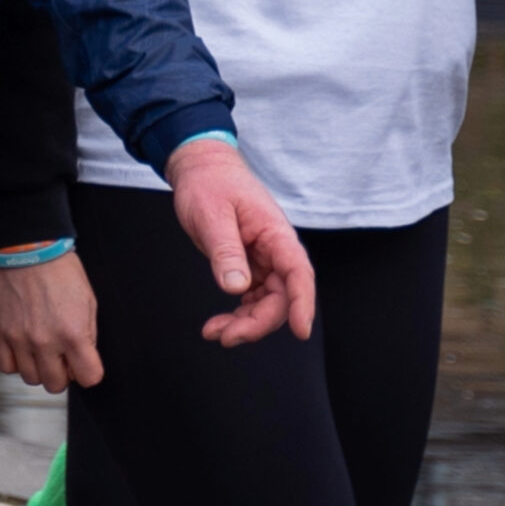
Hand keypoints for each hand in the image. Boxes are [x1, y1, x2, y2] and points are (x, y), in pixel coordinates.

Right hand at [0, 249, 102, 392]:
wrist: (28, 248)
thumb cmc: (61, 271)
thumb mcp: (89, 302)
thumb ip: (87, 336)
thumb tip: (82, 359)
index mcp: (73, 334)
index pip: (89, 378)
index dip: (88, 371)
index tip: (83, 362)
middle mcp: (45, 342)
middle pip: (56, 384)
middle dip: (62, 373)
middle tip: (61, 355)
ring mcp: (19, 338)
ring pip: (30, 378)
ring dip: (38, 368)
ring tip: (40, 349)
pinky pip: (6, 366)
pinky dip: (15, 362)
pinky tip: (22, 347)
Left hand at [164, 137, 315, 345]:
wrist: (201, 168)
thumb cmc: (209, 183)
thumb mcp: (211, 214)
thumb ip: (225, 250)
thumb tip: (236, 287)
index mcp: (275, 234)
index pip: (298, 273)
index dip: (303, 304)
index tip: (301, 331)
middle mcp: (276, 251)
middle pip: (282, 297)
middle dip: (258, 323)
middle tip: (226, 337)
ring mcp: (264, 261)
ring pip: (267, 303)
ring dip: (246, 323)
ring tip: (215, 333)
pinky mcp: (250, 267)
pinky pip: (252, 299)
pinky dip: (238, 314)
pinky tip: (218, 325)